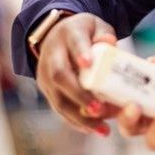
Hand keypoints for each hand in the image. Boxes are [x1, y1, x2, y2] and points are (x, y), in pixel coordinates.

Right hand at [35, 12, 119, 134]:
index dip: (80, 53)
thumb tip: (110, 43)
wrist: (56, 34)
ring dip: (78, 116)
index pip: (74, 43)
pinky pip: (58, 107)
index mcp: (68, 33)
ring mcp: (45, 72)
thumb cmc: (85, 32)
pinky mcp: (45, 88)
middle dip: (79, 94)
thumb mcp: (96, 26)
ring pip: (57, 97)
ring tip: (101, 128)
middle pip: (60, 75)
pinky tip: (92, 129)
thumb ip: (104, 34)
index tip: (88, 63)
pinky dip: (74, 120)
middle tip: (99, 109)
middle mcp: (52, 53)